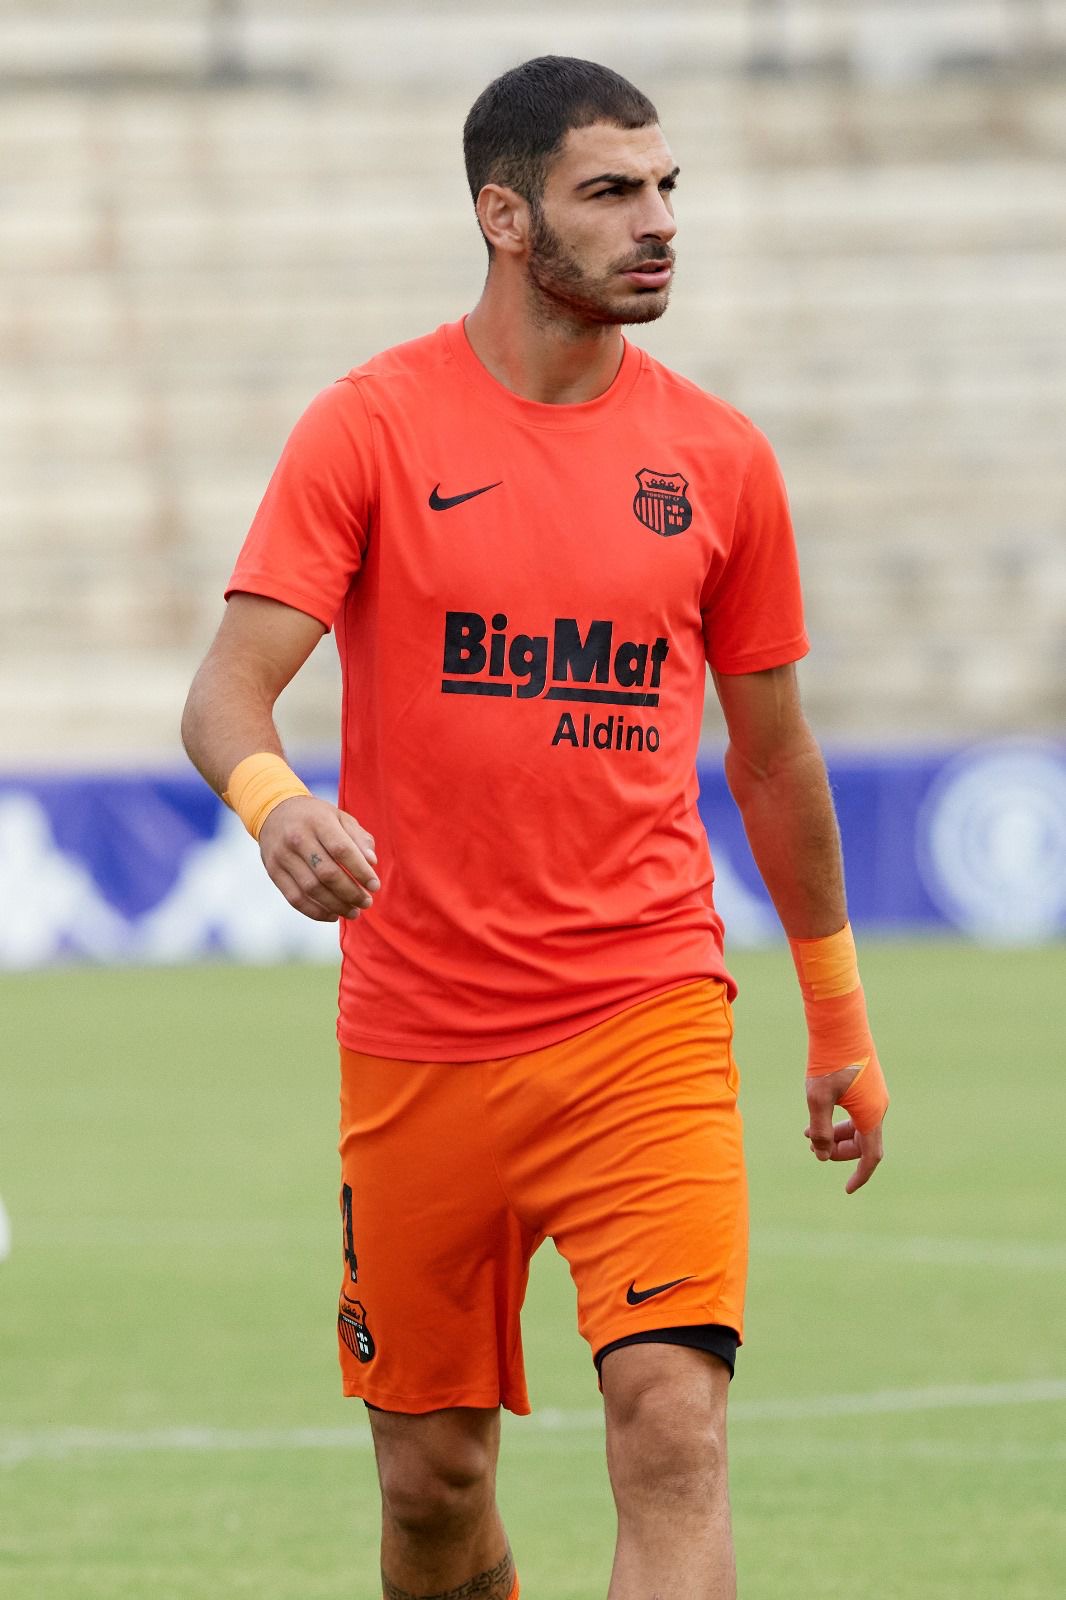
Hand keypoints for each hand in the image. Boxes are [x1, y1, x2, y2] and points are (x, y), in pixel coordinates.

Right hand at [257, 796, 379, 921]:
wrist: (273, 811)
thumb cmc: (315, 817)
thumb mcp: (340, 817)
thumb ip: (359, 838)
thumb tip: (371, 862)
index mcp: (318, 821)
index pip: (342, 850)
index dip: (360, 871)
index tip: (374, 886)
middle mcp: (297, 838)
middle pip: (327, 873)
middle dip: (351, 893)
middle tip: (366, 902)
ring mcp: (282, 856)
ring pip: (311, 889)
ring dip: (336, 905)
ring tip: (353, 912)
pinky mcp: (273, 871)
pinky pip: (295, 898)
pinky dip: (316, 911)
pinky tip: (332, 915)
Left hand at [804, 1066, 884, 1194]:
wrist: (840, 1023)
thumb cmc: (828, 1060)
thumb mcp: (817, 1098)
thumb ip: (820, 1130)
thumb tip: (820, 1155)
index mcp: (871, 1115)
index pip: (871, 1157)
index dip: (859, 1176)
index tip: (846, 1190)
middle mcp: (878, 1106)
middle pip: (862, 1143)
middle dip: (838, 1150)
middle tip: (811, 1146)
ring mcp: (875, 1093)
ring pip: (858, 1126)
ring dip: (836, 1133)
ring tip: (808, 1131)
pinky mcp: (868, 1082)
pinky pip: (858, 1112)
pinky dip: (840, 1118)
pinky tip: (818, 1112)